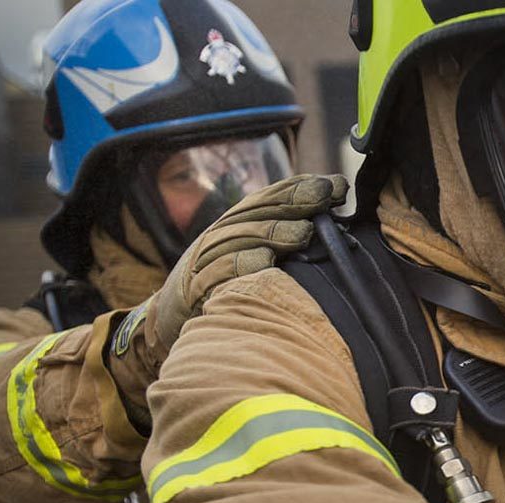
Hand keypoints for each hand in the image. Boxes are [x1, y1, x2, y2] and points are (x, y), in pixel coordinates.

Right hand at [111, 173, 348, 376]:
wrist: (168, 316)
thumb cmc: (222, 284)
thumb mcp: (250, 255)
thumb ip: (285, 239)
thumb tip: (335, 227)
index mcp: (237, 224)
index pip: (271, 197)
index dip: (301, 187)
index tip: (336, 185)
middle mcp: (221, 234)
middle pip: (259, 211)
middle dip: (294, 201)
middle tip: (326, 197)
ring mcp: (206, 259)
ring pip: (241, 238)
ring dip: (273, 232)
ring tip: (304, 232)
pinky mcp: (196, 288)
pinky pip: (219, 274)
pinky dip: (241, 266)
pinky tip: (265, 263)